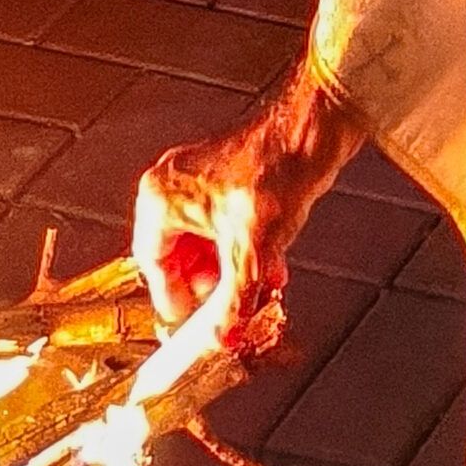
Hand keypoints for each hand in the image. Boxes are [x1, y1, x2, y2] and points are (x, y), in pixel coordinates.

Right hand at [132, 70, 362, 342]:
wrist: (313, 130)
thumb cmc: (274, 168)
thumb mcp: (250, 252)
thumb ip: (233, 302)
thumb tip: (222, 335)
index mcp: (161, 198)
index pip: (152, 264)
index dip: (175, 299)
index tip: (190, 325)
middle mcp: (174, 186)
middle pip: (179, 255)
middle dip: (210, 287)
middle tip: (226, 309)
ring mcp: (202, 180)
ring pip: (207, 242)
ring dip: (232, 271)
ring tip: (254, 290)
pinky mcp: (230, 177)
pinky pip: (226, 224)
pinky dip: (244, 248)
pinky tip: (269, 266)